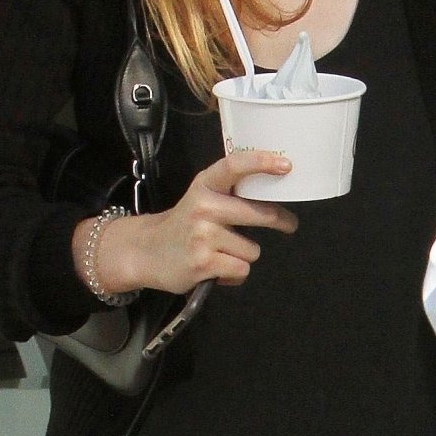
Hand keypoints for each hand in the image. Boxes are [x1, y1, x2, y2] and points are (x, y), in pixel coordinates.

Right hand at [74, 150, 298, 294]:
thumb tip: (274, 193)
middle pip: (258, 213)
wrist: (146, 251)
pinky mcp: (203, 262)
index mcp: (205, 184)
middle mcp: (203, 206)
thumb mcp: (202, 198)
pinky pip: (241, 269)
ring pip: (252, 248)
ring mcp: (203, 235)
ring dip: (243, 254)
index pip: (234, 166)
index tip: (286, 165)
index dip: (261, 162)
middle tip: (288, 223)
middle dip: (280, 220)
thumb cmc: (185, 224)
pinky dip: (234, 273)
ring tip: (222, 252)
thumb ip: (231, 194)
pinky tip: (216, 268)